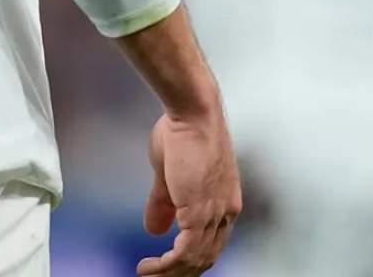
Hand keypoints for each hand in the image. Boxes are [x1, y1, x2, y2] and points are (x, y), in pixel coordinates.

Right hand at [139, 111, 240, 274]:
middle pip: (206, 258)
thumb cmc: (184, 132)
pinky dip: (166, 265)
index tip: (168, 265)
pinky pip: (184, 253)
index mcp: (225, 202)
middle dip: (179, 273)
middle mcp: (226, 211)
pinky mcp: (199, 212)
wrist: (194, 112)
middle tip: (155, 276)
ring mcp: (215, 213)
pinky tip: (150, 267)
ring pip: (195, 260)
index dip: (189, 259)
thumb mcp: (170, 174)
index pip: (211, 243)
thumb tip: (153, 228)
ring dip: (168, 273)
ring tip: (146, 273)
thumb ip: (164, 203)